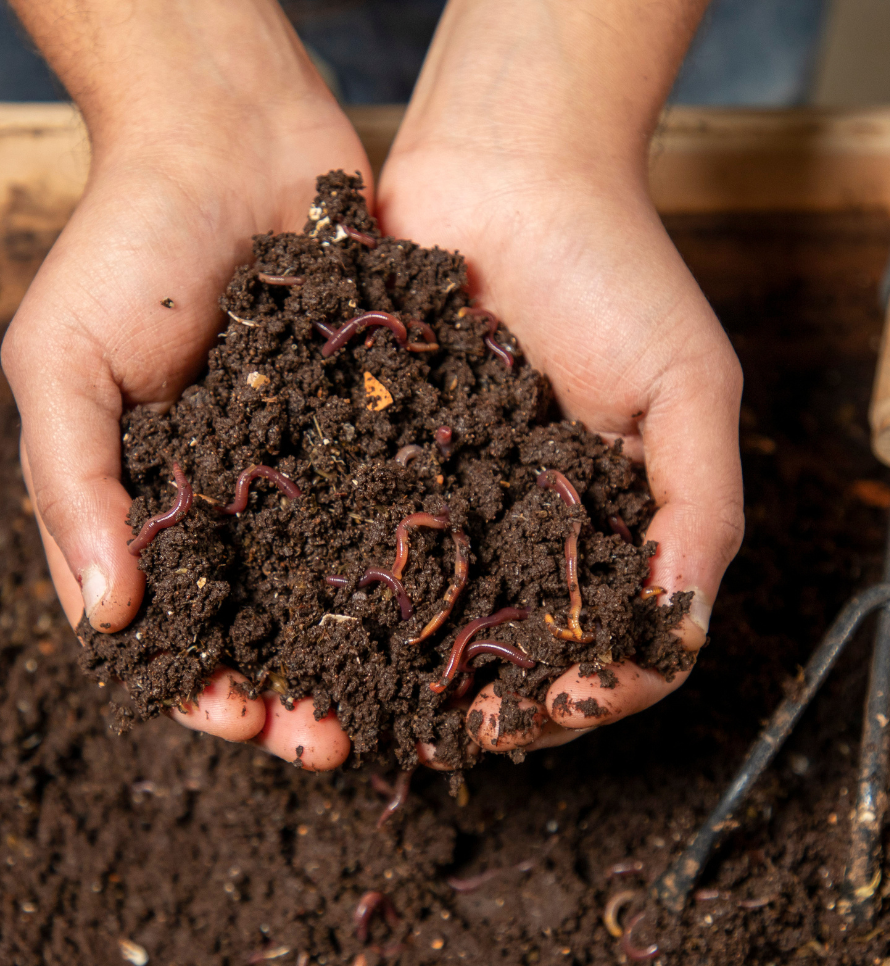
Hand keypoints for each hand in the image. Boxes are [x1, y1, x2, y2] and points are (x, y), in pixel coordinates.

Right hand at [2, 0, 363, 768]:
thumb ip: (73, 485)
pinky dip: (415, 566)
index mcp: (147, 507)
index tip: (238, 718)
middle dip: (292, 693)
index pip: (166, 629)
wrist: (228, 140)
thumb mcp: (62, 363)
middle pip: (262, 630)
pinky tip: (450, 610)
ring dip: (362, 655)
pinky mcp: (372, 432)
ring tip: (398, 703)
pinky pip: (394, 512)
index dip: (197, 686)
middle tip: (330, 742)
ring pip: (338, 591)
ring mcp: (305, 474)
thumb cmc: (125, 250)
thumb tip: (104, 620)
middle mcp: (231, 506)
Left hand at [377, 0, 742, 752]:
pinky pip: (354, 546)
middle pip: (503, 654)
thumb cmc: (615, 274)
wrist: (507, 174)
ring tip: (360, 712)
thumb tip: (681, 627)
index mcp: (603, 532)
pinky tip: (315, 631)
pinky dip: (342, 597)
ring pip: (421, 619)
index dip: (582, 693)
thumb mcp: (689, 387)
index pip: (602, 649)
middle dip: (476, 709)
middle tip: (447, 738)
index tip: (548, 709)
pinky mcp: (373, 468)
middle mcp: (521, 534)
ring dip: (397, 678)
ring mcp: (444, 506)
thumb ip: (702, 507)